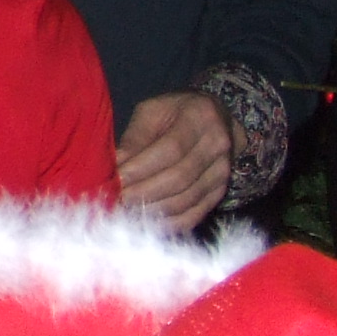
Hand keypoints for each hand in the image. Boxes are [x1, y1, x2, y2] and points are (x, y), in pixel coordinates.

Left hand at [115, 89, 234, 230]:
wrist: (215, 120)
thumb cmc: (174, 114)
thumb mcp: (152, 112)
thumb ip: (134, 137)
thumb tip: (115, 166)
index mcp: (199, 117)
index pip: (171, 149)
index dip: (142, 168)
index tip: (116, 180)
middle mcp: (217, 145)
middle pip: (179, 178)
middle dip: (144, 192)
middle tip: (116, 200)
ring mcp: (222, 172)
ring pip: (186, 200)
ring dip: (153, 210)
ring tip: (126, 212)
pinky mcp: (219, 192)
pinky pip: (194, 214)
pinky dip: (168, 223)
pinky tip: (146, 223)